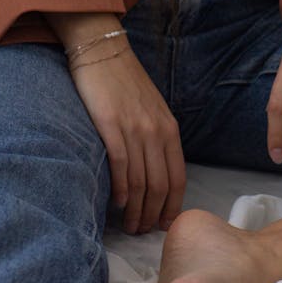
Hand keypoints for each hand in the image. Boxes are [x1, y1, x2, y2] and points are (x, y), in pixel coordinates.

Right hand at [69, 43, 185, 234]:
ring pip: (140, 182)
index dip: (172, 206)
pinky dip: (120, 190)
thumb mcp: (153, 109)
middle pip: (160, 185)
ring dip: (135, 210)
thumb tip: (156, 173)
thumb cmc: (126, 83)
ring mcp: (134, 128)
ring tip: (128, 225)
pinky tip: (117, 202)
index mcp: (169, 128)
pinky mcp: (111, 125)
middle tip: (142, 231)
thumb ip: (157, 137)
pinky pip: (120, 166)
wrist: (104, 51)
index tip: (163, 224)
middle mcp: (156, 131)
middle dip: (152, 214)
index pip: (178, 177)